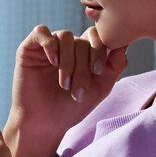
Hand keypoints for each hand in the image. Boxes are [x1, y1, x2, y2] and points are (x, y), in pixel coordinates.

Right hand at [7, 25, 129, 156]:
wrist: (44, 125)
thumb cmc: (71, 109)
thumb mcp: (100, 88)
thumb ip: (114, 66)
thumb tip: (125, 44)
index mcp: (84, 53)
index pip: (96, 37)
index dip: (100, 50)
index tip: (98, 71)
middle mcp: (67, 47)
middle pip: (82, 40)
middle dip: (83, 65)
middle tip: (77, 89)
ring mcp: (48, 46)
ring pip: (65, 36)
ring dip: (68, 61)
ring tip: (64, 84)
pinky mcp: (29, 48)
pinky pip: (41, 31)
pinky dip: (50, 44)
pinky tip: (53, 63)